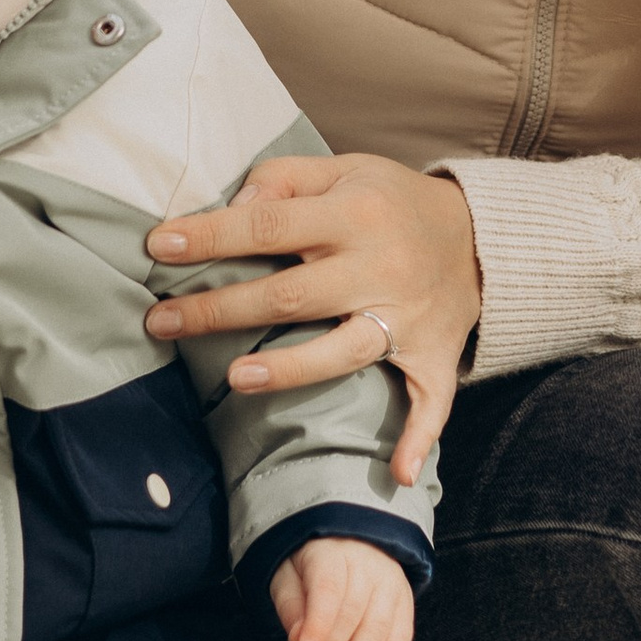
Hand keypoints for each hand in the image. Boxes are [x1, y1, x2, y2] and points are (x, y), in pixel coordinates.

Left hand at [147, 151, 478, 483]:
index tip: (159, 246)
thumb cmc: (392, 201)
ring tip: (235, 379)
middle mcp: (380, 266)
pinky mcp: (435, 354)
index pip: (271, 223)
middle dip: (222, 309)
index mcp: (356, 213)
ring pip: (346, 349)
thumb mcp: (346, 168)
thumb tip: (236, 202)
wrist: (481, 235)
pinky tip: (400, 472)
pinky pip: (430, 401)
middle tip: (161, 322)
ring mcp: (408, 316)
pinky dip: (419, 437)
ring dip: (292, 368)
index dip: (212, 236)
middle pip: (293, 294)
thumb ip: (287, 178)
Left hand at [269, 538, 415, 640]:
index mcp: (333, 553)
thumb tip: (298, 638)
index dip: (319, 621)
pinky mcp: (405, 602)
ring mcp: (391, 583)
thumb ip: (291, 605)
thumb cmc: (312, 567)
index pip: (330, 587)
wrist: (351, 542)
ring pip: (380, 628)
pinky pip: (401, 638)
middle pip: (355, 612)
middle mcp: (368, 566)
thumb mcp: (289, 576)